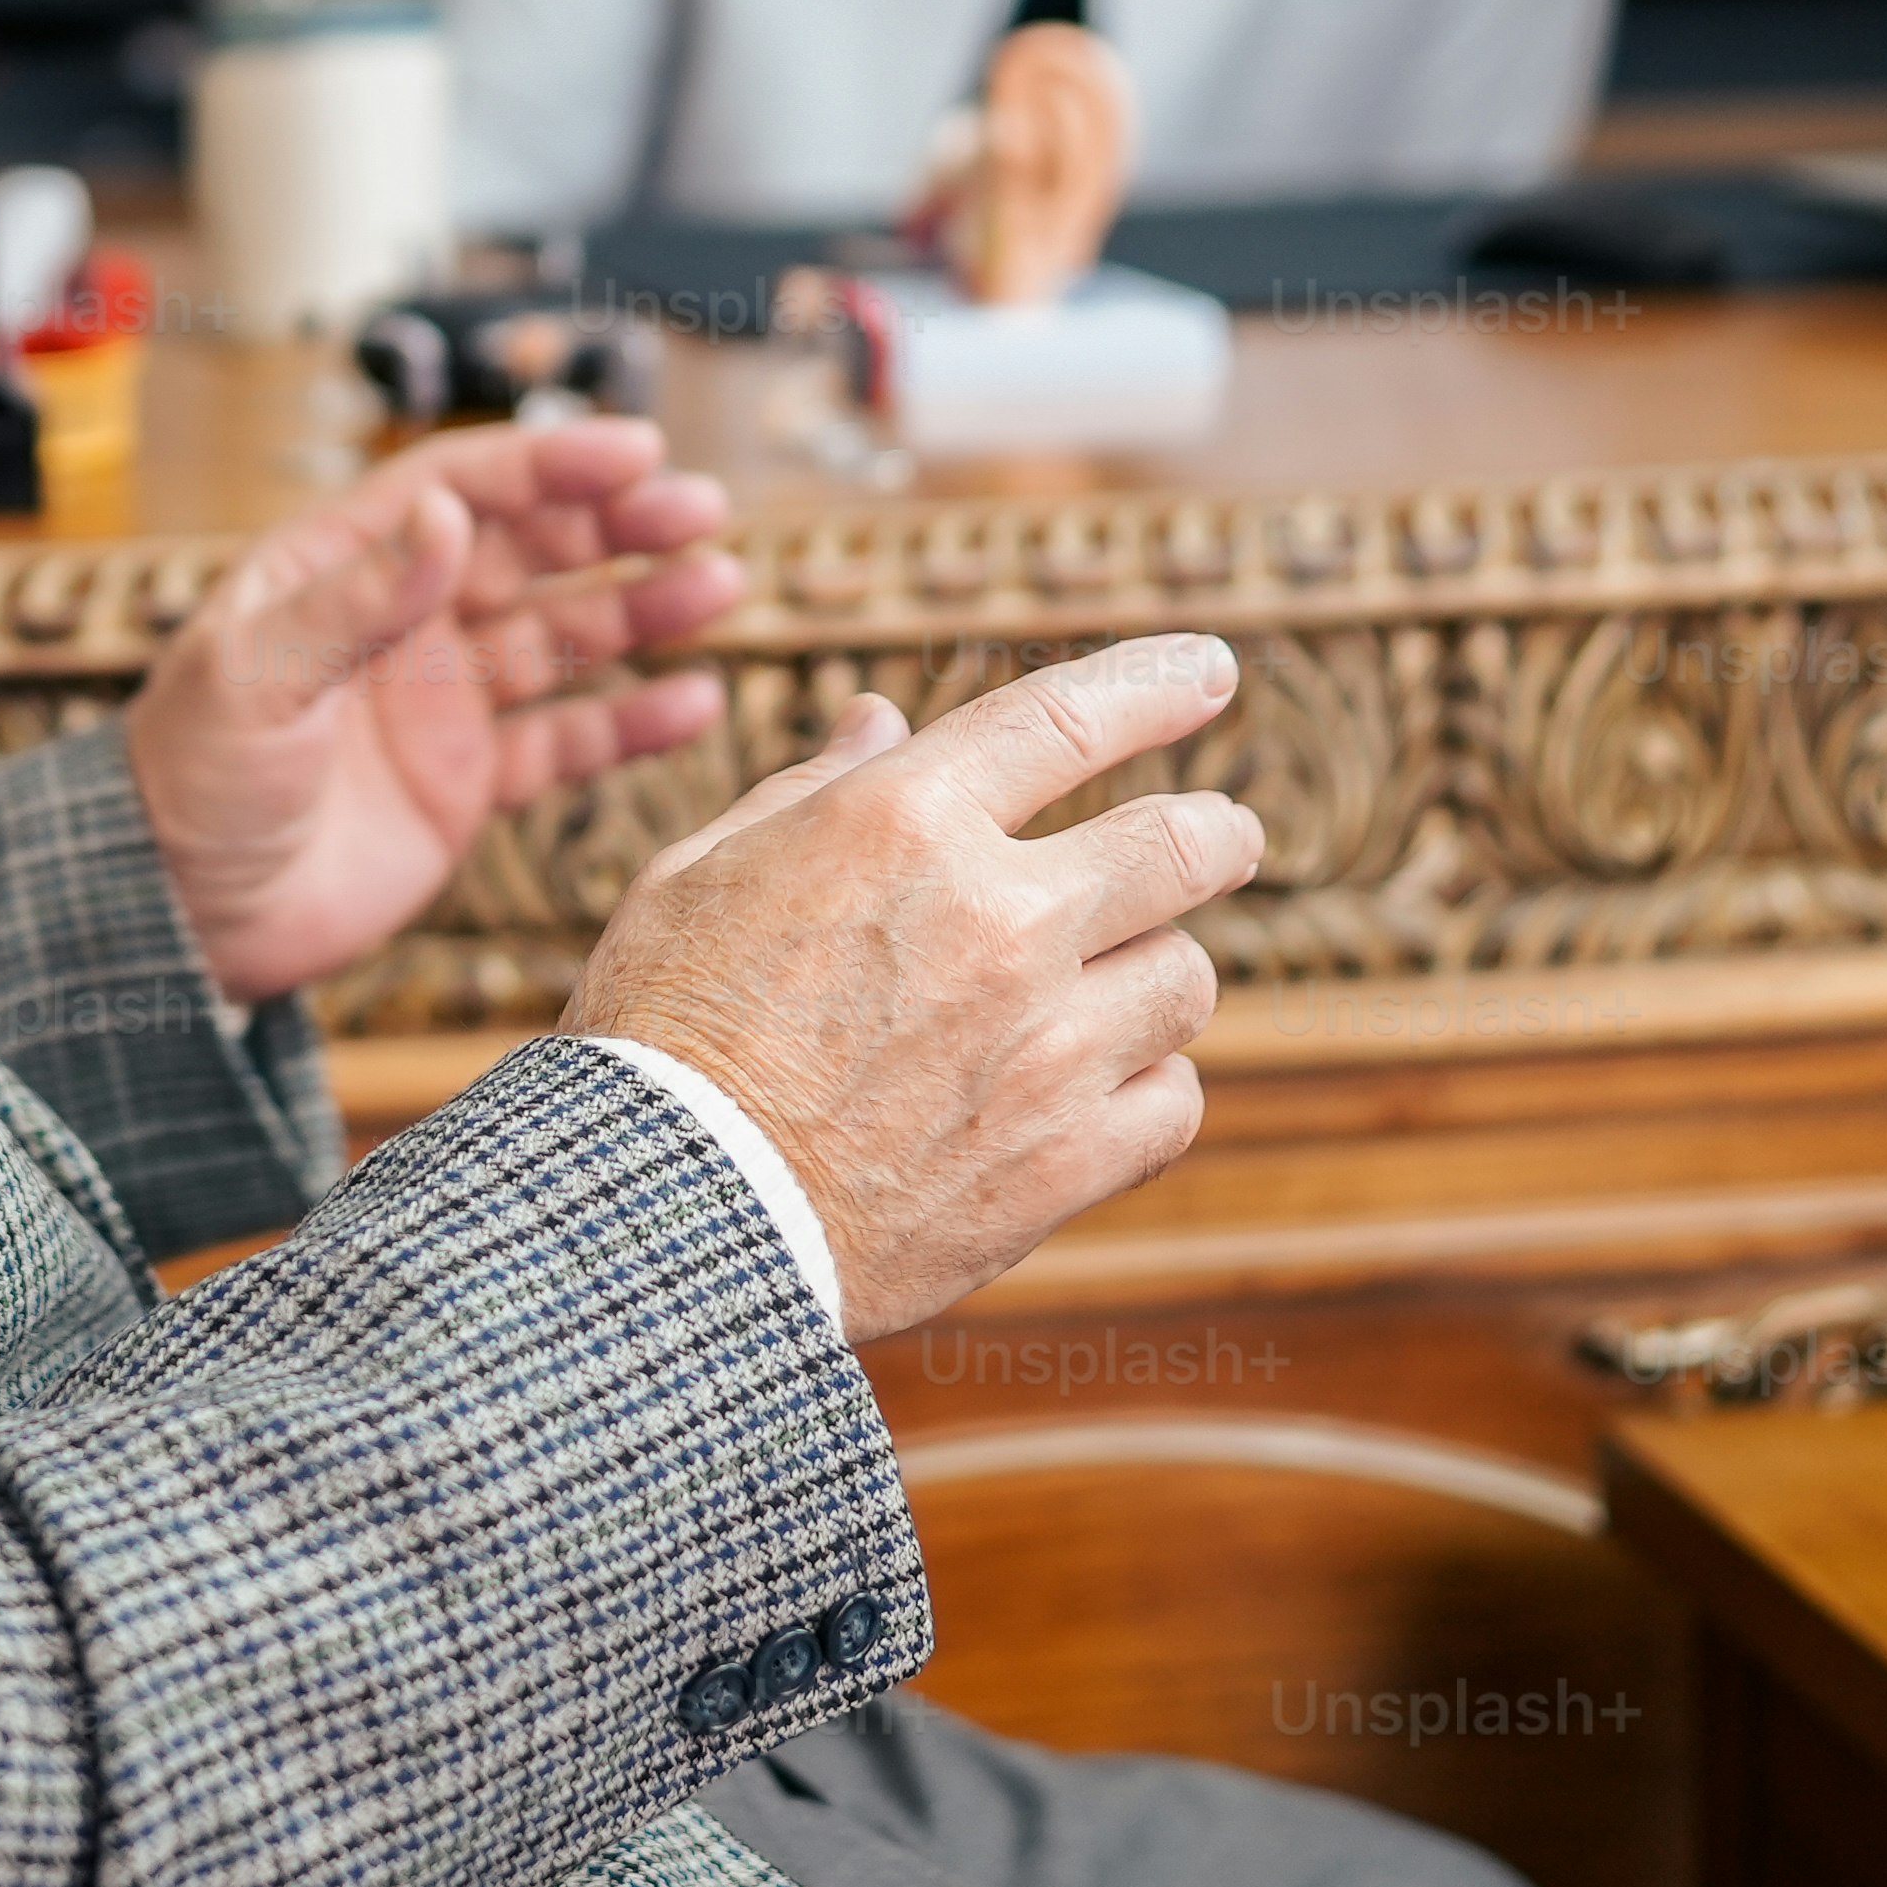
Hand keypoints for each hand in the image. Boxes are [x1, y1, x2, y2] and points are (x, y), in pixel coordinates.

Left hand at [124, 415, 746, 1004]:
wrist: (181, 919)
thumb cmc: (189, 781)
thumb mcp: (256, 676)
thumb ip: (357, 600)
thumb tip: (449, 513)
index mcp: (340, 568)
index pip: (460, 489)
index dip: (548, 464)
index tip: (635, 449)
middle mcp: (403, 623)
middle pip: (529, 551)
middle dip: (615, 524)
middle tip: (700, 509)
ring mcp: (441, 703)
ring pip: (563, 636)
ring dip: (640, 609)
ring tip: (718, 585)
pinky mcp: (467, 784)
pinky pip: (565, 741)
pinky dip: (631, 723)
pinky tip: (693, 701)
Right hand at [562, 636, 1254, 1341]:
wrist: (671, 1215)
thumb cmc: (661, 1036)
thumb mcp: (698, 873)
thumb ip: (811, 790)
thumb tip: (882, 720)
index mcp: (903, 822)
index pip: (1068, 717)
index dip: (1156, 683)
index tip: (1210, 670)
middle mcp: (999, 919)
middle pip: (1183, 845)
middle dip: (1219, 831)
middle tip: (1226, 836)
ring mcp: (1045, 1045)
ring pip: (1186, 978)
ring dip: (1159, 971)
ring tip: (1121, 987)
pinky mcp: (1063, 1162)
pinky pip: (1174, 1101)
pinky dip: (1150, 1087)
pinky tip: (1105, 1089)